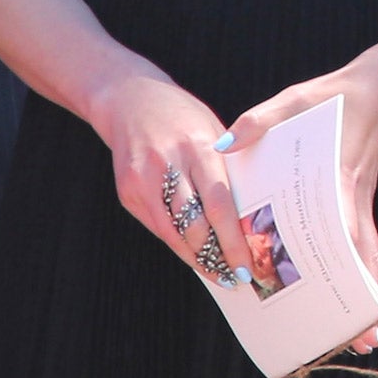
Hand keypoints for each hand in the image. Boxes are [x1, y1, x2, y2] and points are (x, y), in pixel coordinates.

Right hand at [91, 67, 258, 294]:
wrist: (130, 101)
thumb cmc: (183, 116)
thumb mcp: (213, 132)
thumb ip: (226, 168)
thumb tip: (249, 210)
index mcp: (198, 148)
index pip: (219, 204)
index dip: (233, 239)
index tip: (247, 264)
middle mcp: (168, 167)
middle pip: (194, 225)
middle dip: (217, 256)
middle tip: (237, 276)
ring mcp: (143, 182)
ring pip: (173, 233)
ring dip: (197, 257)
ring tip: (219, 274)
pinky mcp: (127, 192)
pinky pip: (158, 226)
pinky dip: (178, 242)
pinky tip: (195, 254)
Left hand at [224, 61, 377, 355]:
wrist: (375, 88)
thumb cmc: (330, 98)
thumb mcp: (293, 101)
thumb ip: (259, 120)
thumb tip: (223, 143)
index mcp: (336, 178)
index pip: (341, 229)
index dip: (339, 265)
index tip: (341, 296)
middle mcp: (352, 198)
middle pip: (359, 256)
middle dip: (362, 297)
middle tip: (364, 341)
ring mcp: (358, 203)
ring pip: (363, 256)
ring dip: (364, 293)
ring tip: (364, 336)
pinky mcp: (357, 203)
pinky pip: (361, 244)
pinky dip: (362, 271)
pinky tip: (359, 293)